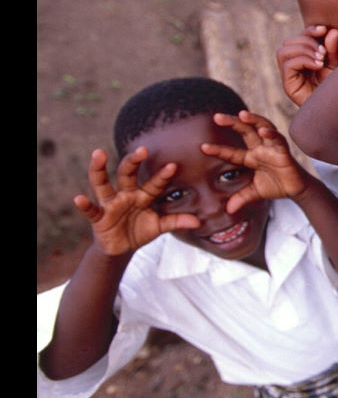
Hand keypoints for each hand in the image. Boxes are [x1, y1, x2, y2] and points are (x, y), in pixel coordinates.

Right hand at [74, 147, 199, 255]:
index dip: (163, 176)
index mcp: (142, 196)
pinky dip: (84, 205)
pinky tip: (78, 198)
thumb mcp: (159, 227)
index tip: (174, 166)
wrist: (121, 248)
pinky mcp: (99, 217)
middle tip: (142, 150)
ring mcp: (110, 204)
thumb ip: (176, 222)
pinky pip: (91, 210)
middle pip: (127, 174)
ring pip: (103, 184)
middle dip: (133, 161)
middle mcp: (125, 195)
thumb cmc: (140, 230)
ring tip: (98, 154)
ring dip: (99, 169)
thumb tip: (198, 221)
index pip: (154, 184)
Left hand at [201, 111, 307, 212]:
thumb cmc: (276, 186)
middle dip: (232, 122)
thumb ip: (241, 198)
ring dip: (253, 120)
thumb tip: (228, 210)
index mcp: (251, 157)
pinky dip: (271, 135)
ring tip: (242, 115)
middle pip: (245, 130)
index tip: (203, 147)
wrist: (296, 190)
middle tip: (217, 117)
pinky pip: (278, 140)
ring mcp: (272, 148)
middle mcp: (260, 149)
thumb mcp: (254, 193)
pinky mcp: (284, 152)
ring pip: (262, 128)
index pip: (231, 152)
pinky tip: (263, 131)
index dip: (218, 150)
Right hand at [276, 26, 337, 106]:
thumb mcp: (337, 66)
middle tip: (323, 52)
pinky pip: (288, 64)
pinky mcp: (288, 86)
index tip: (324, 29)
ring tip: (320, 59)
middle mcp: (293, 68)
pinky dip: (303, 60)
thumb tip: (331, 31)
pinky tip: (318, 66)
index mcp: (303, 60)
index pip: (299, 38)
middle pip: (288, 42)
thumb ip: (333, 50)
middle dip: (306, 41)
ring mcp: (289, 77)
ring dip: (303, 50)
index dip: (309, 30)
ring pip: (283, 51)